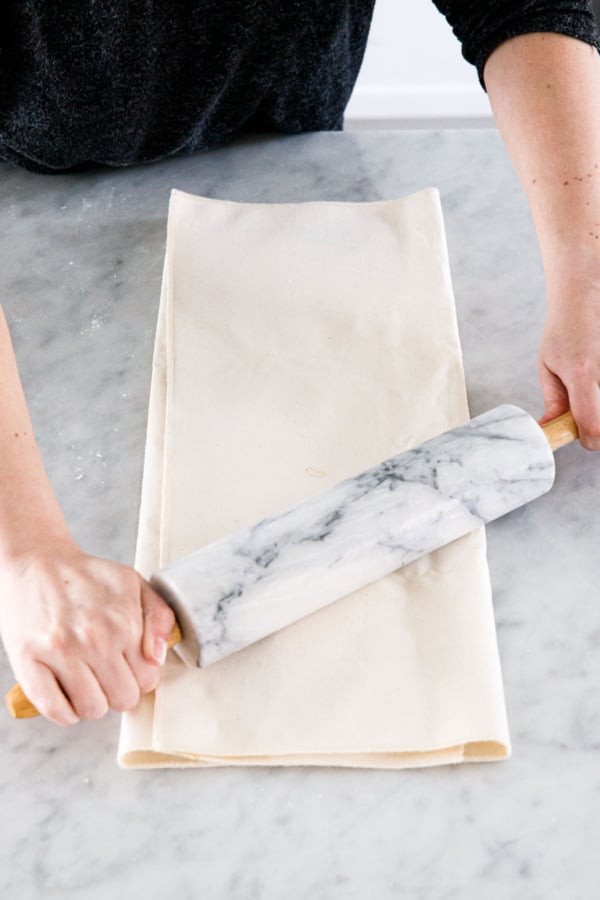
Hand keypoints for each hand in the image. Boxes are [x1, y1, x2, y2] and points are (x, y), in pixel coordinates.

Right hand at [0, 538, 174, 725]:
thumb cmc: (86, 577)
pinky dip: (63, 711)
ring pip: (92, 709)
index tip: (128, 665)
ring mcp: (61, 652)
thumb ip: (159, 617)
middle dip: (118, 690)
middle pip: (123, 699)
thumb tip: (157, 657)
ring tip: (84, 679)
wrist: (37, 562)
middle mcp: (94, 639)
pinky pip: (55, 710)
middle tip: (105, 672)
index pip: (148, 679)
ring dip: (91, 701)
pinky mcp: (29, 662)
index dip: (140, 676)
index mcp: (123, 622)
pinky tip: (65, 692)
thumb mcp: (133, 584)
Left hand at [538, 284, 599, 449]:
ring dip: (599, 409)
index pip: (594, 428)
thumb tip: (551, 430)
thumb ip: (554, 402)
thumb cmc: (565, 331)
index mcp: (583, 375)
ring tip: (590, 389)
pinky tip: (594, 383)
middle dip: (596, 427)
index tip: (579, 434)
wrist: (586, 299)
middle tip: (585, 410)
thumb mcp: (549, 366)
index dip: (587, 439)